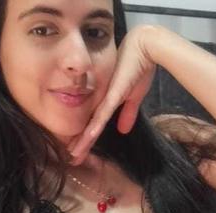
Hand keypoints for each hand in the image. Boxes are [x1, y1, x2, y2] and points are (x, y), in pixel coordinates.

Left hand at [69, 25, 159, 163]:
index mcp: (105, 101)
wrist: (143, 48)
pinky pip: (101, 116)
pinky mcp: (112, 96)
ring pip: (91, 125)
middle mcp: (101, 101)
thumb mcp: (134, 96)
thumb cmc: (138, 68)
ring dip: (82, 142)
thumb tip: (123, 131)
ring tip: (73, 157)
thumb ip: (127, 113)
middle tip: (72, 160)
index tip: (79, 153)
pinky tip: (85, 140)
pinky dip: (92, 129)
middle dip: (80, 145)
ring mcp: (104, 98)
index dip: (86, 140)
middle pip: (88, 127)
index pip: (94, 125)